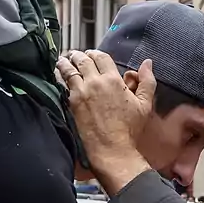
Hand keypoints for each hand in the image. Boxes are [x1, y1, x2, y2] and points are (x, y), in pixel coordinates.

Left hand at [55, 50, 153, 193]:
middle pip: (83, 60)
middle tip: (74, 55)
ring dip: (65, 62)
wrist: (112, 149)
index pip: (101, 57)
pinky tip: (56, 74)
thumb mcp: (144, 104)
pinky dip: (58, 76)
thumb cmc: (129, 130)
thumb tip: (147, 63)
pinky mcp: (71, 103)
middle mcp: (96, 82)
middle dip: (78, 55)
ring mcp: (82, 92)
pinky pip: (62, 83)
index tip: (90, 54)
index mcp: (114, 79)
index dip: (95, 53)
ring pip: (69, 69)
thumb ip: (147, 81)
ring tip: (62, 60)